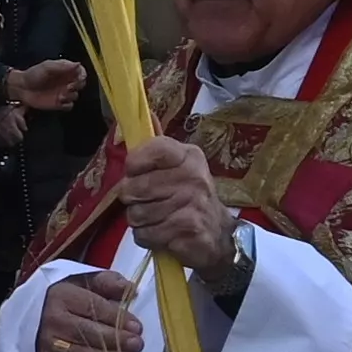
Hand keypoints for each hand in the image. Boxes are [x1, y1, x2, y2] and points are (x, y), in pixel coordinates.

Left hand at [4, 59, 88, 115]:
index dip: (82, 75)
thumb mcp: (47, 66)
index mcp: (65, 70)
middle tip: (68, 87)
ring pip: (76, 96)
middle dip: (77, 86)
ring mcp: (64, 93)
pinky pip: (70, 106)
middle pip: (81, 84)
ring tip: (60, 95)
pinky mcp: (59, 104)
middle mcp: (67, 81)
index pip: (81, 72)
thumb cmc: (33, 74)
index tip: (78, 78)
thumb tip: (78, 64)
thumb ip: (62, 66)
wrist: (22, 88)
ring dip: (70, 96)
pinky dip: (66, 104)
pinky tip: (59, 101)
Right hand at [37, 267, 143, 351]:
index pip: (94, 308)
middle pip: (88, 333)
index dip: (118, 319)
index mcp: (62, 296)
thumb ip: (107, 282)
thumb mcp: (84, 283)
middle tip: (136, 345)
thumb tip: (130, 289)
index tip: (137, 327)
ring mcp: (46, 344)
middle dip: (116, 340)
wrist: (33, 317)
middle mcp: (52, 320)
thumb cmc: (66, 299)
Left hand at [119, 136, 237, 280]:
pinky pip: (145, 235)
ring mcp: (192, 204)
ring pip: (136, 214)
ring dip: (141, 221)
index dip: (134, 165)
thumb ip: (157, 147)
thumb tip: (145, 114)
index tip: (137, 173)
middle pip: (133, 188)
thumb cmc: (190, 197)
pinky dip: (148, 238)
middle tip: (148, 201)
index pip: (151, 150)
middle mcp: (192, 177)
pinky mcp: (188, 230)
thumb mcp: (179, 166)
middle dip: (133, 199)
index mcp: (188, 156)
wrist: (218, 233)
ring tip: (158, 218)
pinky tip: (163, 233)